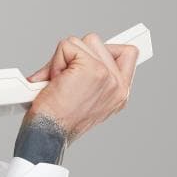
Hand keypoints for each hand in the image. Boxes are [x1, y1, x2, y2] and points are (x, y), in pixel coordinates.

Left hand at [24, 33, 138, 144]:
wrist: (48, 134)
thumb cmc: (56, 123)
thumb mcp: (82, 102)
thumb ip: (90, 79)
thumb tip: (76, 56)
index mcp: (119, 93)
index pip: (128, 54)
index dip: (112, 48)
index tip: (106, 46)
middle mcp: (118, 84)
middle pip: (96, 42)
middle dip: (75, 55)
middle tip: (64, 80)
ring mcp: (107, 75)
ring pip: (82, 41)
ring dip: (62, 59)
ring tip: (59, 82)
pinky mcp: (92, 68)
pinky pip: (67, 45)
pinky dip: (54, 62)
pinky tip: (54, 82)